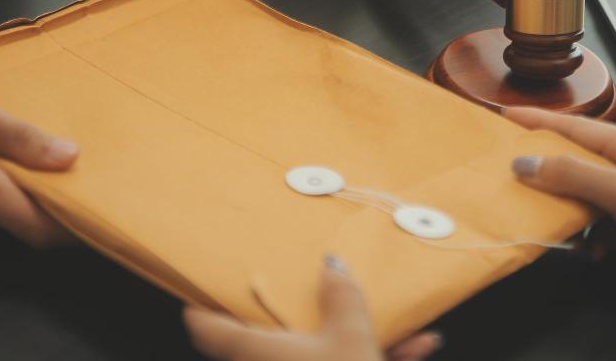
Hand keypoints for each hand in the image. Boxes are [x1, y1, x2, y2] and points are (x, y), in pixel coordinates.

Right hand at [0, 79, 78, 246]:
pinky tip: (8, 156)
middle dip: (55, 200)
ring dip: (27, 190)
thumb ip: (18, 136)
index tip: (104, 210)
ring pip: (4, 212)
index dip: (74, 228)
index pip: (38, 229)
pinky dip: (3, 187)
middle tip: (86, 168)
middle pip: (25, 220)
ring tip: (48, 153)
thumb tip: (68, 156)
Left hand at [185, 256, 441, 360]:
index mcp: (256, 351)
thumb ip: (342, 296)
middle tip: (311, 292)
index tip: (206, 285)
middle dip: (303, 315)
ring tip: (398, 332)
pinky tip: (414, 350)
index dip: (201, 304)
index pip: (206, 327)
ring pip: (315, 354)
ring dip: (352, 339)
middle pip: (266, 338)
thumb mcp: (353, 337)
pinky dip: (368, 359)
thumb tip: (334, 265)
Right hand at [505, 107, 615, 306]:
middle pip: (576, 162)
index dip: (539, 121)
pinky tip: (591, 251)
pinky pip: (598, 224)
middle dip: (547, 172)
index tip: (504, 117)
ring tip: (549, 221)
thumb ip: (573, 175)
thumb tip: (524, 163)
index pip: (576, 127)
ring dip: (569, 212)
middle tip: (510, 172)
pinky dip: (590, 237)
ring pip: (584, 196)